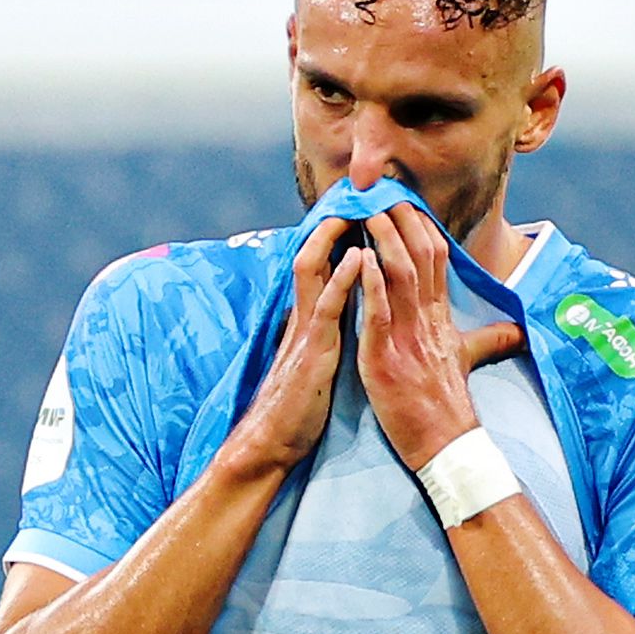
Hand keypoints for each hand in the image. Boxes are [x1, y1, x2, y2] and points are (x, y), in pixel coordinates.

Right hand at [234, 216, 363, 471]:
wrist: (274, 442)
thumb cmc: (301, 405)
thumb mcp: (321, 359)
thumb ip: (329, 333)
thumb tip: (344, 312)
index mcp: (311, 317)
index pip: (321, 262)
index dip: (337, 233)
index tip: (360, 205)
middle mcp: (304, 315)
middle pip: (313, 252)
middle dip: (333, 220)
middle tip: (358, 190)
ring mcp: (305, 330)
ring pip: (313, 268)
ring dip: (333, 236)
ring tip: (356, 206)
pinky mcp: (311, 351)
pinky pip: (325, 306)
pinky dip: (342, 278)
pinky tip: (359, 257)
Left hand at [356, 204, 524, 469]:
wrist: (447, 448)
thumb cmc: (450, 406)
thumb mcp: (468, 363)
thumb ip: (490, 340)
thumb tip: (519, 330)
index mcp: (441, 319)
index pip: (436, 259)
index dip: (420, 225)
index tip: (404, 198)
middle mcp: (427, 321)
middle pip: (419, 256)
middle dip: (401, 220)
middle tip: (382, 189)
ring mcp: (407, 339)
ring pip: (399, 277)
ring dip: (383, 240)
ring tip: (368, 209)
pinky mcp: (385, 360)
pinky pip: (377, 315)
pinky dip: (369, 284)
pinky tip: (359, 258)